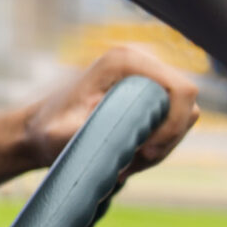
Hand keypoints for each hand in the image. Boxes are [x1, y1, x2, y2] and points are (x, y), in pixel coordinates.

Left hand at [14, 43, 199, 173]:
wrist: (40, 132)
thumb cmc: (47, 131)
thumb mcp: (59, 135)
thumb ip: (85, 131)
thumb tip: (115, 134)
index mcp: (124, 61)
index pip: (182, 90)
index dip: (174, 125)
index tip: (146, 152)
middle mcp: (141, 63)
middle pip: (187, 106)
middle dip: (167, 140)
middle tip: (134, 163)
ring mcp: (148, 79)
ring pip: (183, 118)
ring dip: (161, 147)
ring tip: (125, 164)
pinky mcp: (150, 96)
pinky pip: (172, 124)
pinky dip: (157, 147)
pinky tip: (128, 160)